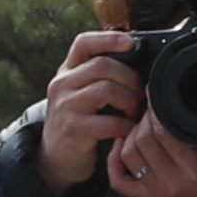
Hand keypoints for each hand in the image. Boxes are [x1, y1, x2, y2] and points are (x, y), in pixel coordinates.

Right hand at [31, 31, 145, 186]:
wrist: (56, 158)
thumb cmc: (78, 122)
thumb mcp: (82, 93)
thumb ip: (100, 75)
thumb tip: (136, 57)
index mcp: (67, 71)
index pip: (84, 43)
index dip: (108, 38)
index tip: (131, 43)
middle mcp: (62, 84)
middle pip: (103, 65)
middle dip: (130, 78)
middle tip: (140, 93)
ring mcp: (65, 106)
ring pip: (107, 89)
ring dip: (130, 101)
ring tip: (134, 112)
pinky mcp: (72, 128)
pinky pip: (109, 121)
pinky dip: (126, 126)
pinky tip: (128, 130)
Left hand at [104, 102, 196, 196]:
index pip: (164, 132)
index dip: (158, 110)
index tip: (161, 94)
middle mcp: (173, 183)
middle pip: (143, 139)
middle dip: (145, 118)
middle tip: (153, 107)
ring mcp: (157, 194)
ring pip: (129, 155)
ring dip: (132, 134)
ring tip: (144, 123)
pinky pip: (119, 180)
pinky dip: (115, 160)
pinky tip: (123, 145)